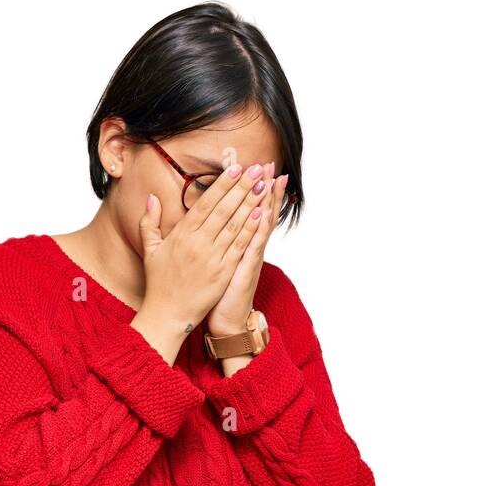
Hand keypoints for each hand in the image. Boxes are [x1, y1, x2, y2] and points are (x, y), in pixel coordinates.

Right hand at [137, 162, 268, 335]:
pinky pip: (239, 247)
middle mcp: (197, 243)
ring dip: (250, 203)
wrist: (168, 314)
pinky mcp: (223, 272)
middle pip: (223, 209)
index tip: (235, 168)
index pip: (205, 203)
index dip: (222, 184)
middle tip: (257, 168)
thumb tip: (152, 197)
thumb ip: (150, 222)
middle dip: (242, 186)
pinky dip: (251, 230)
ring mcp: (212, 257)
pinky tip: (262, 215)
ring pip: (234, 224)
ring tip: (264, 184)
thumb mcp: (150, 249)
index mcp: (181, 234)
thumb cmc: (159, 282)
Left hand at [207, 161, 285, 335]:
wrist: (226, 320)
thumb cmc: (219, 292)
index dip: (250, 190)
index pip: (247, 210)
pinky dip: (260, 229)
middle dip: (263, 188)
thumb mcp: (217, 262)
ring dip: (268, 202)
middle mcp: (249, 247)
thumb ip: (215, 240)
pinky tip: (263, 213)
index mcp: (238, 242)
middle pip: (259, 211)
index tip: (252, 167)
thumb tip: (211, 223)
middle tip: (269, 164)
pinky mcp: (248, 269)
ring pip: (261, 225)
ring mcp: (251, 257)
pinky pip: (255, 246)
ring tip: (274, 180)